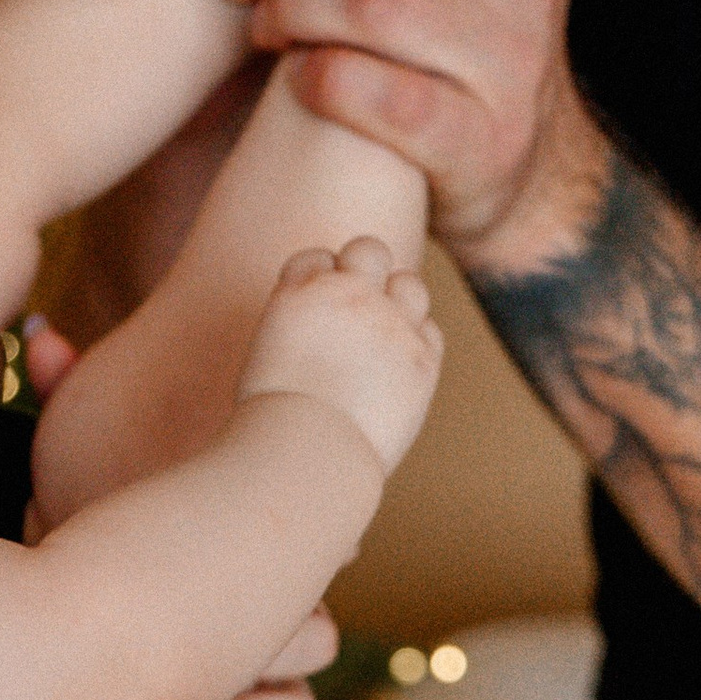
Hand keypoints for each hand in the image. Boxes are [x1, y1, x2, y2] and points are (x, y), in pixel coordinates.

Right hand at [240, 237, 443, 473]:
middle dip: (365, 270)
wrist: (309, 450)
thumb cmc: (273, 424)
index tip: (317, 307)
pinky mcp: (422, 357)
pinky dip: (418, 340)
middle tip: (357, 311)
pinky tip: (398, 366)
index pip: (316, 257)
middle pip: (368, 249)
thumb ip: (299, 336)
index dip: (319, 278)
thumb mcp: (269, 363)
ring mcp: (389, 322)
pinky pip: (431, 328)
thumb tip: (316, 346)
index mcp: (298, 292)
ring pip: (409, 281)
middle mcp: (347, 294)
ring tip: (384, 337)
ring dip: (399, 300)